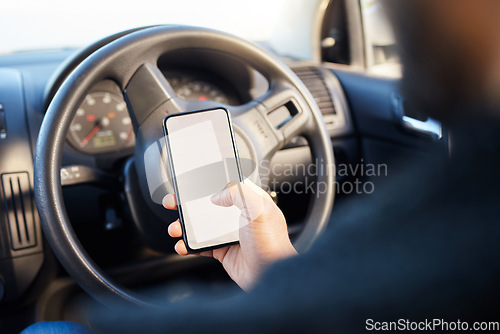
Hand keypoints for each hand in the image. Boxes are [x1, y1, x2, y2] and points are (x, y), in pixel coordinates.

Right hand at [163, 181, 296, 290]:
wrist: (268, 275)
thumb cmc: (271, 243)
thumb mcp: (257, 208)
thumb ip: (237, 193)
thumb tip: (217, 195)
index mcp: (250, 202)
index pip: (226, 187)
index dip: (208, 184)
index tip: (191, 183)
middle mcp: (239, 216)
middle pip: (208, 205)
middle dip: (188, 204)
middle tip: (174, 202)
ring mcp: (229, 234)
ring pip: (200, 226)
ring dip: (184, 226)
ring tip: (175, 228)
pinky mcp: (223, 250)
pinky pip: (200, 245)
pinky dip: (188, 246)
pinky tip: (182, 245)